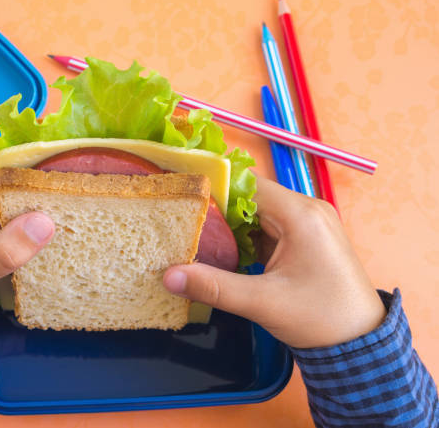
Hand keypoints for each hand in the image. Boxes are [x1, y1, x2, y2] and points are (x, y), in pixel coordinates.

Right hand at [164, 176, 385, 348]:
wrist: (361, 344)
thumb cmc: (320, 319)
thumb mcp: (262, 302)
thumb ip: (213, 286)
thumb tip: (168, 276)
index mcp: (301, 215)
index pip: (247, 185)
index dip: (212, 190)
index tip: (182, 200)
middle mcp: (307, 209)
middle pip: (250, 197)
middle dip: (217, 211)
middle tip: (184, 225)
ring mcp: (309, 223)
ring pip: (258, 212)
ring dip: (231, 226)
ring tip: (198, 239)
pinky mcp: (307, 237)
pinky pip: (269, 227)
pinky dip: (246, 237)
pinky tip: (225, 253)